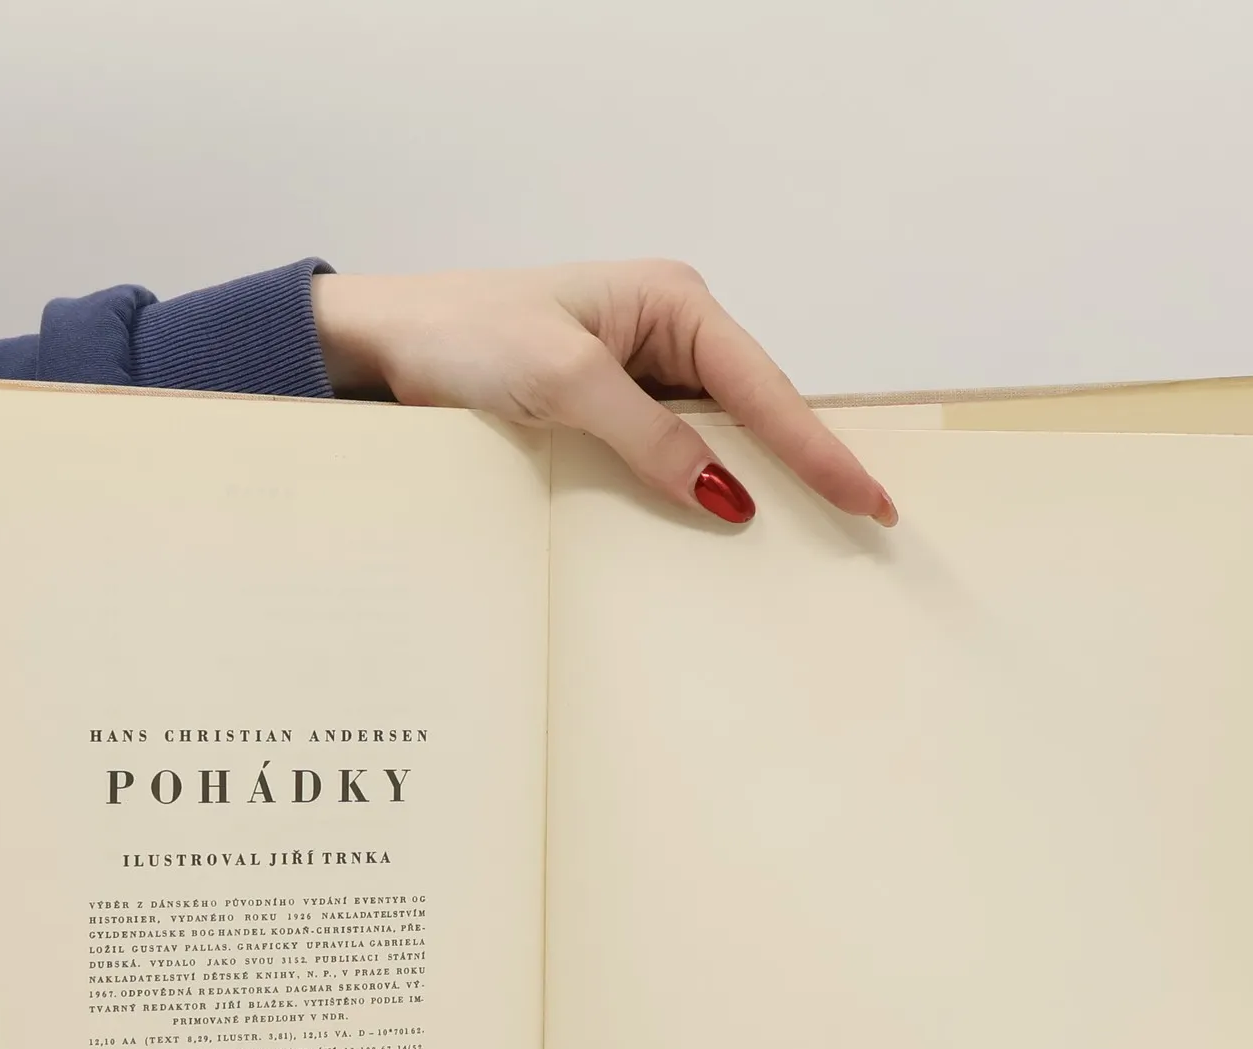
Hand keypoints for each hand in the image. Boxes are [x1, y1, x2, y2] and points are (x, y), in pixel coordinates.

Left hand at [311, 260, 897, 528]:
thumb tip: (726, 497)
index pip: (765, 387)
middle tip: (863, 525)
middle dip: (802, 467)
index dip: (818, 448)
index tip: (868, 498)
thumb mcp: (564, 381)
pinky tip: (713, 534)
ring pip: (715, 442)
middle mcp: (666, 332)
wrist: (383, 346)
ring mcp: (639, 374)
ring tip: (806, 542)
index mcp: (672, 301)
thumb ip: (650, 436)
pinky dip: (690, 494)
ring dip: (746, 488)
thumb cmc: (465, 335)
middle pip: (755, 412)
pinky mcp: (608, 412)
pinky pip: (669, 459)